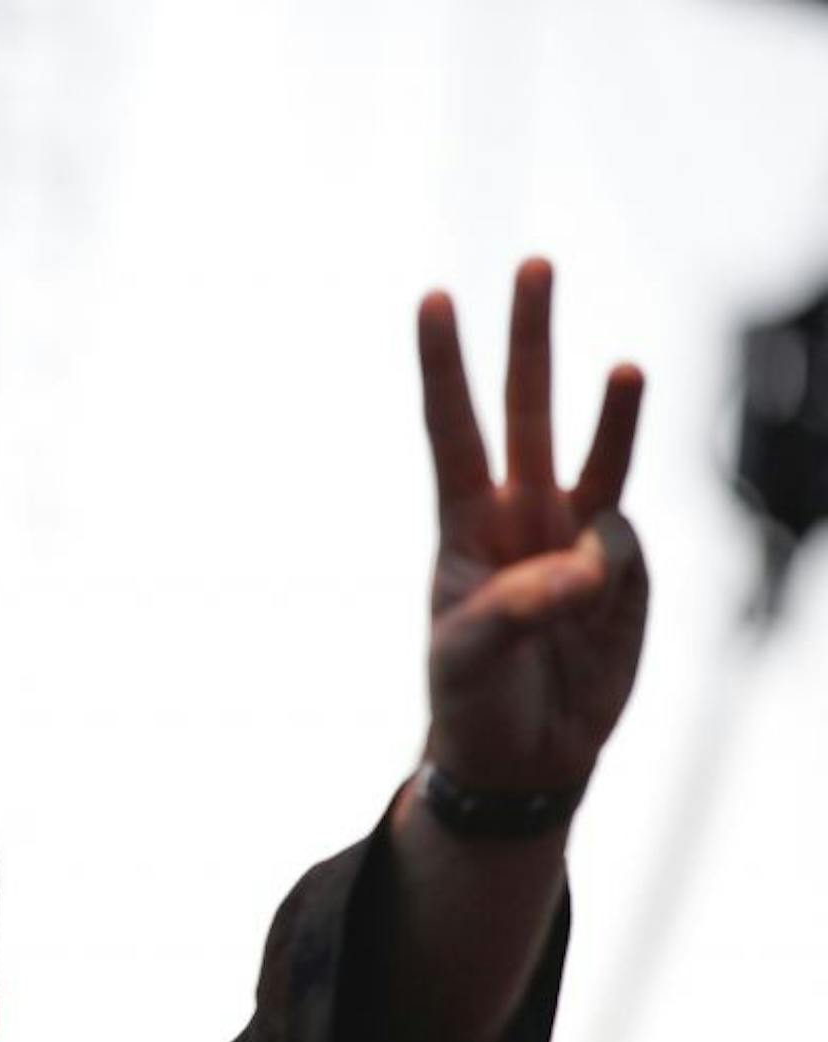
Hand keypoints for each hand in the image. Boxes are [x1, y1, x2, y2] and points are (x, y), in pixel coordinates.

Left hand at [417, 258, 648, 792]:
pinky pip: (631, 550)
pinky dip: (619, 571)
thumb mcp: (470, 659)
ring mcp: (578, 540)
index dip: (442, 365)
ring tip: (623, 367)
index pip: (451, 429)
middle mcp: (522, 515)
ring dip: (614, 410)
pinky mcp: (625, 576)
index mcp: (464, 526)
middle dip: (530, 338)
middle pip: (527, 410)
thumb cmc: (473, 699)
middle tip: (534, 262)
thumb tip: (597, 555)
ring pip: (600, 455)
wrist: (523, 755)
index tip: (433, 297)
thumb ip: (524, 606)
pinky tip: (597, 608)